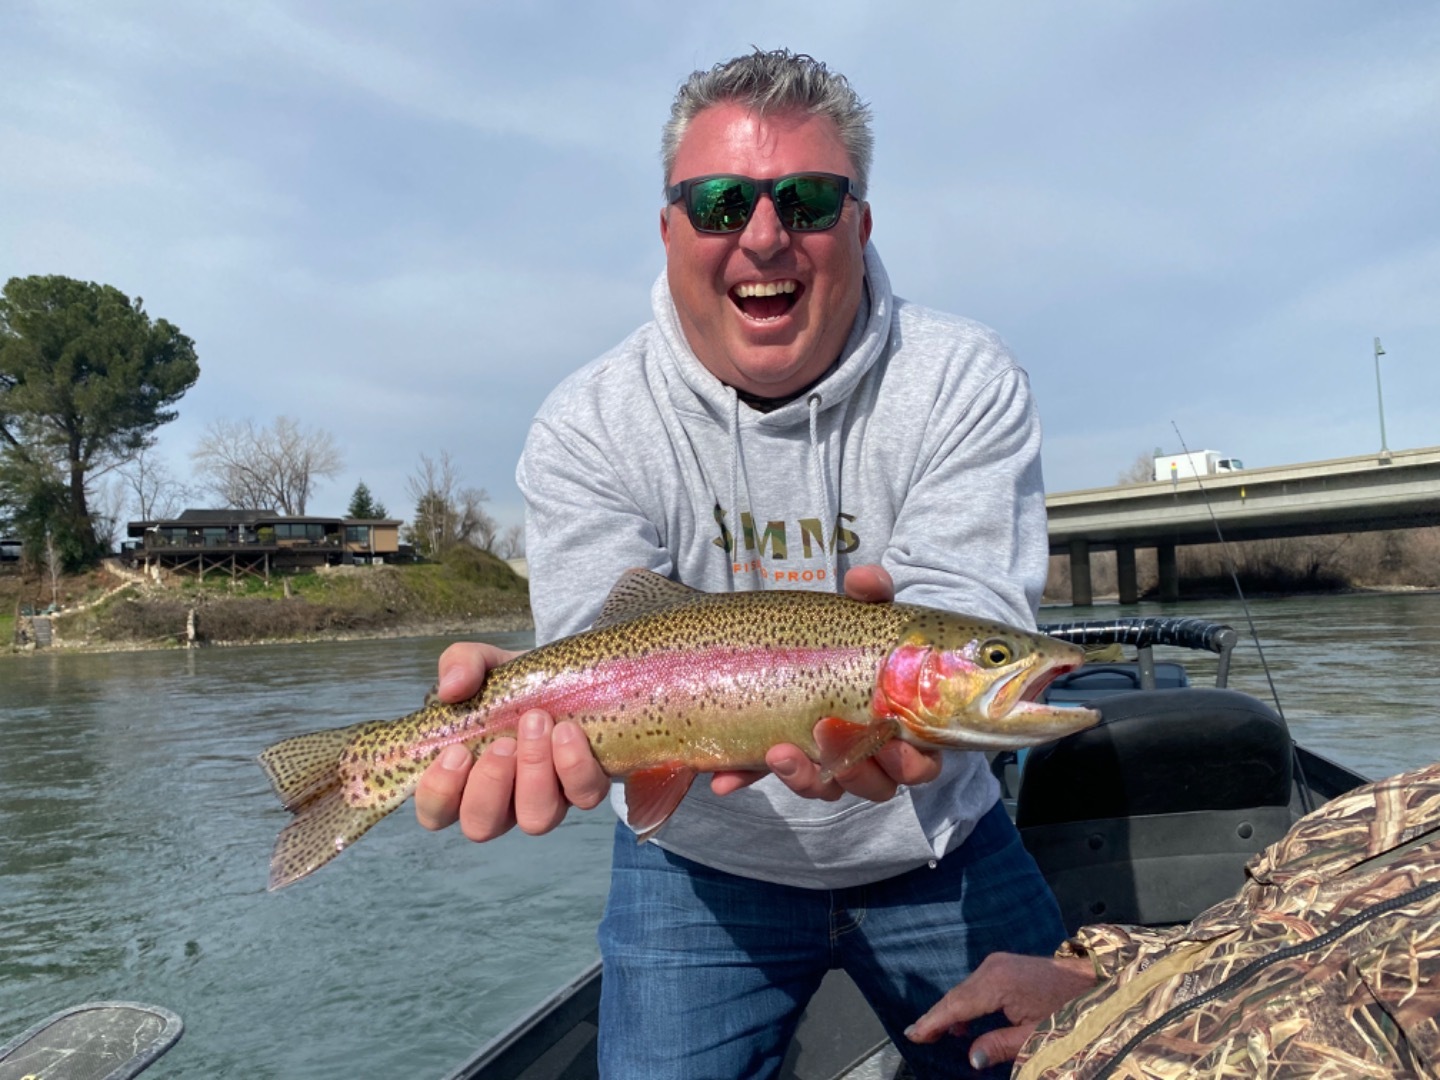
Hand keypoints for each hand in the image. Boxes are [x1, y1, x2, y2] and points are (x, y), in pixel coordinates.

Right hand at [413, 641, 610, 840]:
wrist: (564, 673)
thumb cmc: (511, 681)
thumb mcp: (483, 663)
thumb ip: (460, 665)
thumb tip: (451, 688)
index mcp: (462, 779)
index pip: (435, 813)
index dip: (440, 793)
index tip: (456, 751)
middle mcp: (500, 801)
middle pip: (482, 825)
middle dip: (490, 784)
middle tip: (503, 742)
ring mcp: (543, 800)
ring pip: (536, 819)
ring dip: (534, 773)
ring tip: (536, 723)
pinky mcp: (582, 789)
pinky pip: (583, 796)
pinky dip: (575, 766)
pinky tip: (567, 730)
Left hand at [710, 564, 942, 801]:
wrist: (790, 643)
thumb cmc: (848, 635)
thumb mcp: (861, 611)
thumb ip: (870, 594)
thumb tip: (866, 578)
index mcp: (902, 725)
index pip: (921, 763)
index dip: (910, 763)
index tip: (889, 744)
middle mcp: (869, 754)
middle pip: (876, 786)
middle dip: (856, 775)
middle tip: (827, 740)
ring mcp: (825, 762)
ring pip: (825, 787)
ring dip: (804, 778)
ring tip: (779, 752)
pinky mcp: (783, 759)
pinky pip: (768, 776)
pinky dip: (746, 777)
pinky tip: (723, 778)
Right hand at [904, 953, 1096, 1070]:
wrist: (1094, 981)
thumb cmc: (1070, 1009)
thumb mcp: (1037, 1037)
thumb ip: (1000, 1046)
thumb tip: (972, 1058)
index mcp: (998, 983)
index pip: (956, 1006)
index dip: (933, 1022)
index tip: (914, 1035)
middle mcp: (993, 967)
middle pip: (956, 996)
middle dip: (937, 1017)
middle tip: (918, 1037)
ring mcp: (998, 963)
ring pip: (964, 991)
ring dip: (951, 1011)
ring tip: (936, 1034)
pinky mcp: (1004, 965)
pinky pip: (976, 986)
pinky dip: (966, 1003)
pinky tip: (964, 1023)